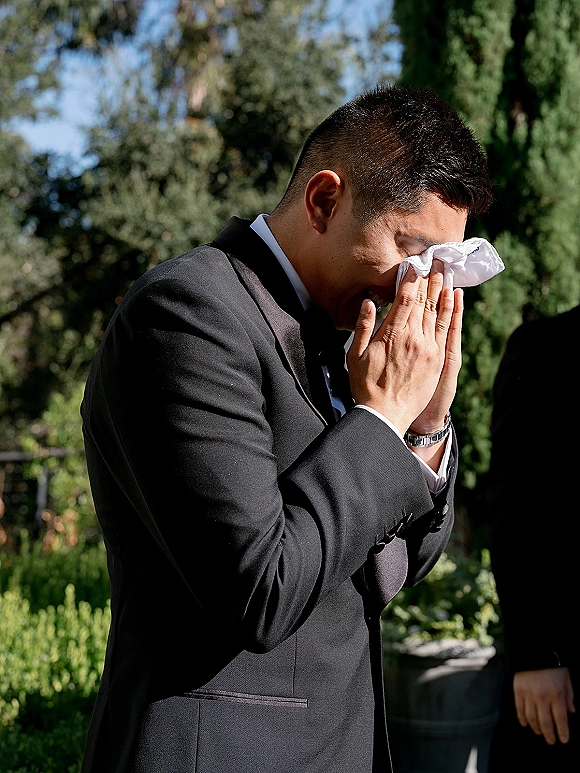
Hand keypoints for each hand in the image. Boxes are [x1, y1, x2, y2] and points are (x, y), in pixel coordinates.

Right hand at [347, 259, 457, 435]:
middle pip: (424, 301)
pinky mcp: (438, 359)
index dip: (410, 279)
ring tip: (445, 270)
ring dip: (442, 288)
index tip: (413, 264)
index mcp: (392, 335)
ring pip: (438, 311)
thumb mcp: (354, 356)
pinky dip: (451, 310)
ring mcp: (429, 348)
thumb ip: (362, 327)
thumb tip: (369, 303)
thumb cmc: (366, 386)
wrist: (385, 415)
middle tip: (434, 259)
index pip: (405, 298)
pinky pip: (447, 329)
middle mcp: (413, 338)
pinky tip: (454, 296)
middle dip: (429, 277)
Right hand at [514, 668, 575, 744]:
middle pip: (545, 722)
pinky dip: (522, 718)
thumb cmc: (553, 665)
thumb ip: (569, 696)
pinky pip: (519, 709)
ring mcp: (528, 694)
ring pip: (532, 718)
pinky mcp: (518, 690)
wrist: (533, 650)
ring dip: (536, 728)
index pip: (561, 719)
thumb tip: (571, 711)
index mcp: (556, 694)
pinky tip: (525, 723)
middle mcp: (542, 696)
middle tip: (551, 741)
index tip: (563, 740)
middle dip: (549, 734)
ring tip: (540, 732)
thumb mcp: (566, 678)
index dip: (563, 732)